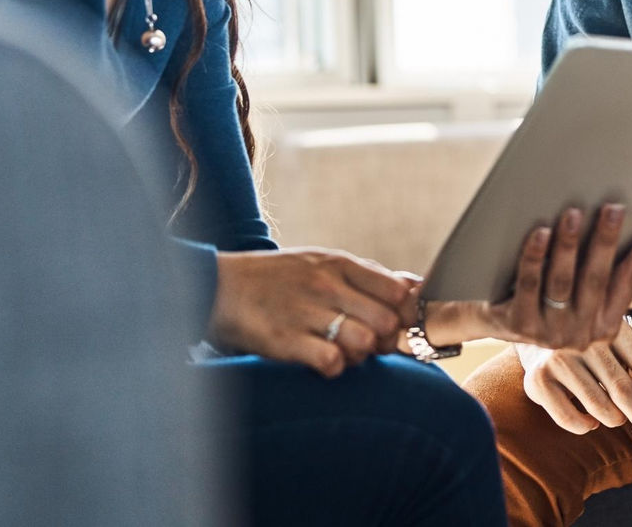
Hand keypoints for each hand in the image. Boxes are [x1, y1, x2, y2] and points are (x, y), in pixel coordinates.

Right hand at [210, 248, 412, 377]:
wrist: (218, 287)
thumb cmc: (278, 278)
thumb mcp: (322, 263)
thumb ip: (366, 275)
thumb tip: (413, 285)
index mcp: (339, 264)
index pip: (398, 291)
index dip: (403, 313)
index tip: (392, 323)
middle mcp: (327, 285)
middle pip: (386, 322)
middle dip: (384, 340)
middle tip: (367, 344)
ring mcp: (307, 312)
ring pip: (364, 343)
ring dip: (359, 356)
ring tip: (342, 353)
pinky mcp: (285, 340)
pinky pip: (331, 362)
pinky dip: (333, 368)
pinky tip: (321, 362)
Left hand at [422, 204, 631, 350]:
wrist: (492, 322)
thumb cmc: (547, 302)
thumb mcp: (586, 303)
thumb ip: (618, 290)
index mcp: (604, 325)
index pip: (631, 279)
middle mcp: (580, 333)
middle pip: (597, 279)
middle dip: (607, 241)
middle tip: (614, 207)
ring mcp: (548, 332)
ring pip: (562, 283)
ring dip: (569, 246)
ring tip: (573, 213)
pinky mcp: (517, 325)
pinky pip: (528, 285)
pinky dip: (535, 257)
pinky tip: (539, 232)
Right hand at [516, 320, 631, 435]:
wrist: (536, 327)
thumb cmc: (589, 341)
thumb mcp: (619, 343)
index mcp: (608, 323)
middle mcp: (582, 338)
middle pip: (622, 386)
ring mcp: (557, 358)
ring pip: (598, 405)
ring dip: (614, 418)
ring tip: (617, 417)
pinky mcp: (538, 380)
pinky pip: (569, 418)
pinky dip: (585, 426)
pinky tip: (591, 421)